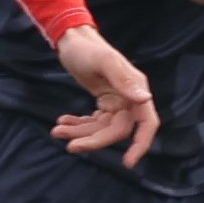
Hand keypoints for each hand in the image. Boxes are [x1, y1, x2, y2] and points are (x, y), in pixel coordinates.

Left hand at [50, 25, 160, 170]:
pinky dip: (77, 125)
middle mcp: (129, 99)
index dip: (140, 144)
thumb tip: (145, 99)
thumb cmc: (87, 48)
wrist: (70, 39)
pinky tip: (62, 122)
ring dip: (80, 133)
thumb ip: (123, 80)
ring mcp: (115, 102)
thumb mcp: (104, 61)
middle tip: (69, 144)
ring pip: (101, 129)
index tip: (127, 163)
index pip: (146, 123)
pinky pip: (92, 123)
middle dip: (93, 140)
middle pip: (116, 131)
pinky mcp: (102, 104)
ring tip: (57, 131)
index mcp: (135, 89)